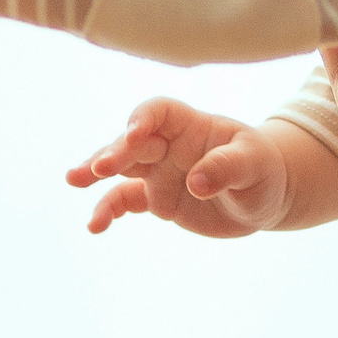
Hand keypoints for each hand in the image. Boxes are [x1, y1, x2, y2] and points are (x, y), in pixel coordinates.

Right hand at [68, 99, 289, 237]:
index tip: (134, 134)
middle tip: (100, 168)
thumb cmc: (262, 169)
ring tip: (73, 180)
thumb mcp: (254, 165)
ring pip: (121, 169)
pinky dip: (109, 210)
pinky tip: (95, 225)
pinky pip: (126, 201)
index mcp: (190, 125)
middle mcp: (168, 145)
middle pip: (133, 142)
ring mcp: (159, 172)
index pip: (159, 112)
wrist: (264, 197)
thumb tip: (196, 183)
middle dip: (115, 151)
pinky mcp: (156, 199)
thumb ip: (226, 168)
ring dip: (96, 172)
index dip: (144, 118)